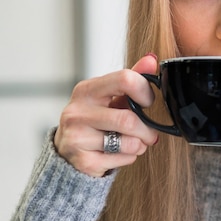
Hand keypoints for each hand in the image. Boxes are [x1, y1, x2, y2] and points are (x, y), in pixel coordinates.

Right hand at [54, 54, 159, 176]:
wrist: (68, 151)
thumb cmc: (96, 119)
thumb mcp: (111, 96)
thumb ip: (133, 78)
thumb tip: (151, 59)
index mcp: (87, 89)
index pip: (125, 79)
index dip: (145, 91)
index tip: (148, 102)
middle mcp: (77, 111)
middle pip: (129, 119)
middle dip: (147, 129)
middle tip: (151, 134)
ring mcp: (76, 137)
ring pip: (127, 142)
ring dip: (140, 144)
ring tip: (134, 143)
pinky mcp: (81, 161)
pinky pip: (121, 159)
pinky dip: (129, 157)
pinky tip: (120, 153)